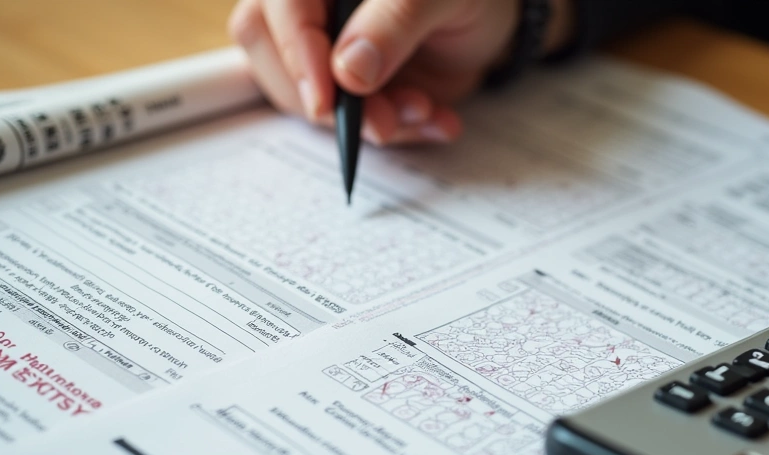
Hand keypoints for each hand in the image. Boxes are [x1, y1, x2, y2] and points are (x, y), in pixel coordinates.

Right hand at [228, 0, 572, 145]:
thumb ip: (395, 22)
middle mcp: (311, 10)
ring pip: (310, 101)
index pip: (280, 8)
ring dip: (371, 120)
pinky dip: (394, 129)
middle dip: (334, 103)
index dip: (295, 54)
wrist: (493, 19)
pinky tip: (435, 119)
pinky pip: (346, 122)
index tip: (326, 100)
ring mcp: (322, 50)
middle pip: (276, 59)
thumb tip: (348, 71)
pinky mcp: (343, 88)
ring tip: (425, 110)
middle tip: (385, 122)